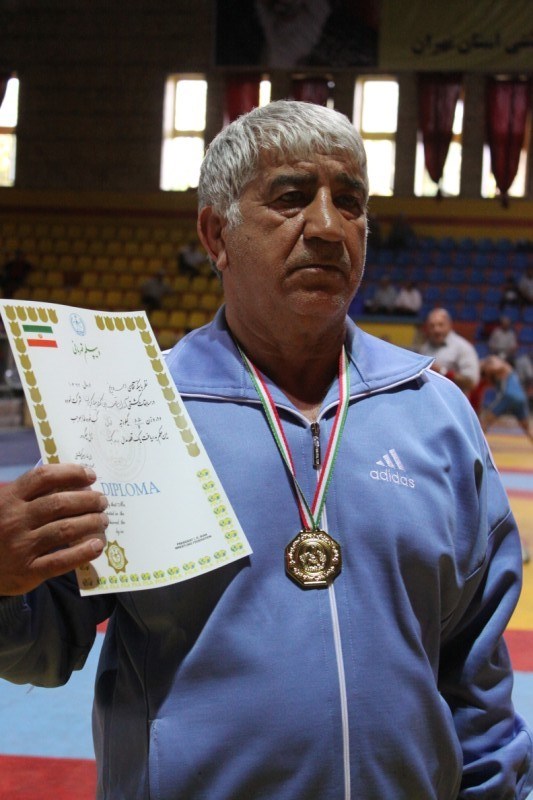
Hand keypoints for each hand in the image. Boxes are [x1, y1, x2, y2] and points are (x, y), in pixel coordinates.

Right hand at [0, 464, 108, 595]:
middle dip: (88, 500)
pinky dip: (83, 552)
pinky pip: (61, 561)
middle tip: (102, 502)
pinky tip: (97, 546)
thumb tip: (77, 484)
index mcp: (10, 498)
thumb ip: (33, 495)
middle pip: (59, 504)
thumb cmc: (1, 528)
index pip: (44, 477)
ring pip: (65, 530)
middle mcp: (15, 520)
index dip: (71, 473)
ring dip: (90, 523)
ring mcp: (20, 547)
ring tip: (103, 520)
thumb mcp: (8, 506)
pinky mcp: (27, 571)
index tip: (91, 476)